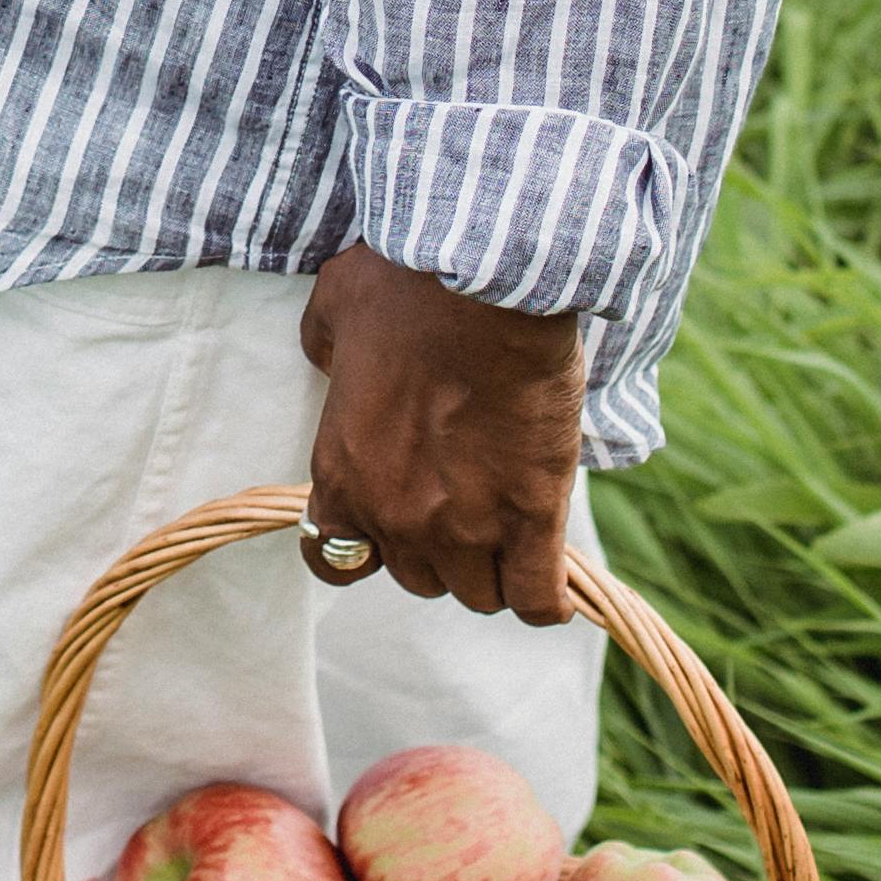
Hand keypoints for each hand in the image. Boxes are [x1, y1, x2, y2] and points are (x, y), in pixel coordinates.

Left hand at [300, 241, 587, 622]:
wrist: (485, 281)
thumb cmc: (407, 283)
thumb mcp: (334, 309)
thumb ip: (327, 350)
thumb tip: (335, 359)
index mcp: (341, 472)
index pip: (333, 558)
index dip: (364, 547)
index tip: (388, 525)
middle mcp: (394, 515)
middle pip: (416, 578)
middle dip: (436, 550)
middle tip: (462, 504)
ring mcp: (464, 525)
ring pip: (477, 594)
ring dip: (490, 570)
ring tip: (509, 534)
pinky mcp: (530, 518)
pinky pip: (535, 599)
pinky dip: (546, 600)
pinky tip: (554, 587)